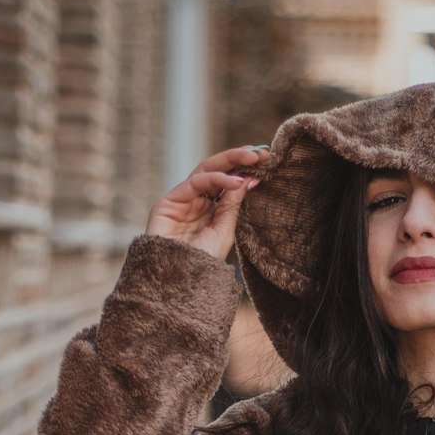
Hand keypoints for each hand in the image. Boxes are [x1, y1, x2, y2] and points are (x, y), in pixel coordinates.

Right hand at [145, 145, 270, 260]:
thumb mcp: (224, 230)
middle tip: (260, 152)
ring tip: (251, 159)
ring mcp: (181, 199)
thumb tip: (248, 178)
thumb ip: (233, 204)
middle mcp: (196, 201)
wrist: (179, 281)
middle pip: (217, 170)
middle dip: (238, 159)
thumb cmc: (202, 262)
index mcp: (210, 209)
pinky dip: (216, 178)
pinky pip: (195, 182)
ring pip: (205, 170)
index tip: (266, 159)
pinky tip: (236, 181)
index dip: (245, 169)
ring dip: (229, 162)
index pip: (228, 182)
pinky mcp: (168, 201)